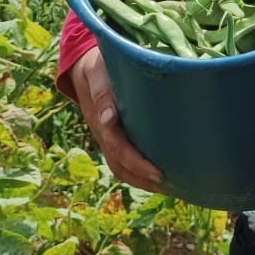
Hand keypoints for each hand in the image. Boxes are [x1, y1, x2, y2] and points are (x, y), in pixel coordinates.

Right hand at [68, 48, 163, 191]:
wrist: (84, 66)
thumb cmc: (97, 66)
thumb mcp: (98, 72)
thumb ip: (102, 93)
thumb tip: (108, 119)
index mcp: (100, 117)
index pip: (117, 148)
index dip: (137, 163)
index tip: (157, 173)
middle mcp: (102, 132)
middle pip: (119, 164)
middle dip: (142, 178)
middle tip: (169, 184)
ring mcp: (106, 136)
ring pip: (119, 167)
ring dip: (141, 180)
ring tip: (168, 188)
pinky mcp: (113, 136)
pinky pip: (122, 160)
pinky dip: (138, 173)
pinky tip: (160, 177)